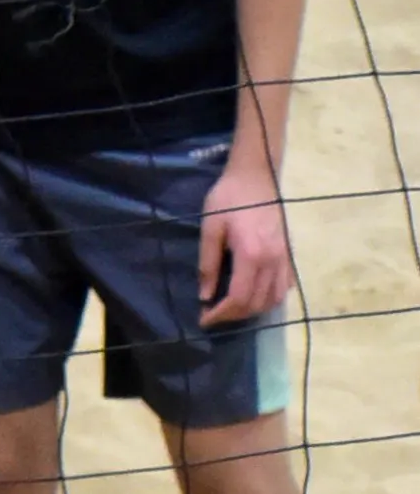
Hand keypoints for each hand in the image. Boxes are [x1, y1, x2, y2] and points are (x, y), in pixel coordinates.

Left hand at [199, 151, 291, 326]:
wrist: (256, 175)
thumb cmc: (229, 198)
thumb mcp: (210, 228)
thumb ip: (207, 264)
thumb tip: (205, 296)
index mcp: (251, 254)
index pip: (238, 298)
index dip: (221, 314)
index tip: (204, 319)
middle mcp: (272, 260)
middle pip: (257, 303)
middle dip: (234, 315)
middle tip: (214, 314)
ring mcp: (284, 257)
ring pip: (274, 299)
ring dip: (253, 309)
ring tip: (232, 308)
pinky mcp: (289, 253)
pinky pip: (285, 286)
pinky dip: (270, 297)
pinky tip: (254, 294)